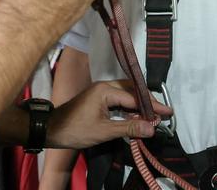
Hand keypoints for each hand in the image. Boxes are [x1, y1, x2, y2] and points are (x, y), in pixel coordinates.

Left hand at [46, 81, 171, 148]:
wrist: (51, 130)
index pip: (135, 98)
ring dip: (140, 104)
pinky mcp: (98, 98)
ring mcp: (101, 91)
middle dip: (148, 102)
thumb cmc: (74, 130)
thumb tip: (151, 127)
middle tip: (164, 113)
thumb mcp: (104, 131)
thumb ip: (129, 127)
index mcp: (106, 90)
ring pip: (127, 94)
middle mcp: (105, 86)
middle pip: (133, 91)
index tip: (166, 114)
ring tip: (154, 115)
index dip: (151, 107)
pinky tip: (136, 115)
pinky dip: (130, 106)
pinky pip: (119, 98)